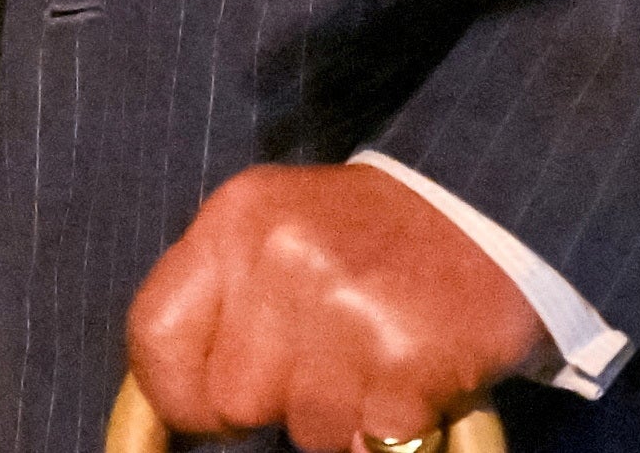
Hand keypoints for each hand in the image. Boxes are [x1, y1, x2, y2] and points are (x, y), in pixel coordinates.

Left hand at [124, 163, 548, 451]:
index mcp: (235, 220)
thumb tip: (167, 407)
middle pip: (232, 401)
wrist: (484, 209)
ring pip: (304, 429)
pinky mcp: (403, 357)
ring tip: (372, 358)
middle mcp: (281, 255)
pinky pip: (368, 440)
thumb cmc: (365, 235)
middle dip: (275, 403)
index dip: (175, 393)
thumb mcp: (274, 233)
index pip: (155, 335)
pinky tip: (408, 375)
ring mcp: (344, 305)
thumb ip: (220, 301)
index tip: (207, 409)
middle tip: (326, 362)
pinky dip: (389, 429)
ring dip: (340, 417)